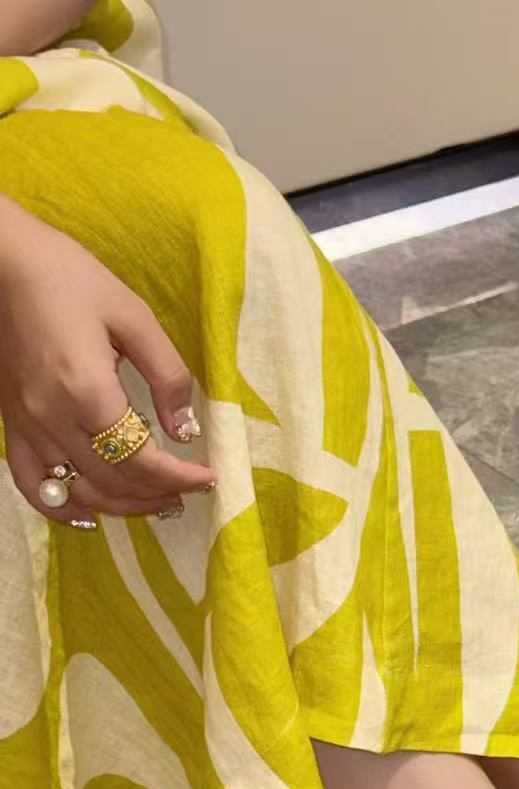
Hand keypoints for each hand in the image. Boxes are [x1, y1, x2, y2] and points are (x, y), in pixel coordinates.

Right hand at [0, 200, 216, 526]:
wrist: (3, 260)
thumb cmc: (71, 278)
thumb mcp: (134, 316)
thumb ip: (167, 375)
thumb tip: (185, 429)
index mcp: (86, 391)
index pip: (141, 460)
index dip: (181, 478)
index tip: (209, 479)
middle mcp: (52, 417)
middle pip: (112, 482)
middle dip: (157, 493)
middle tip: (188, 490)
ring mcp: (27, 425)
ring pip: (78, 491)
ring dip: (121, 505)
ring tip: (155, 501)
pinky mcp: (12, 423)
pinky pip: (32, 483)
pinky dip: (61, 505)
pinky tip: (89, 511)